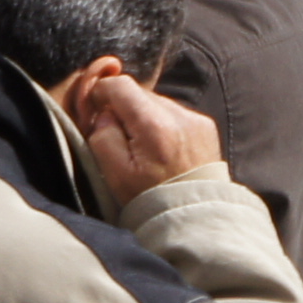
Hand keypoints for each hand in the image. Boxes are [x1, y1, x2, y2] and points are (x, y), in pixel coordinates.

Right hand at [68, 66, 224, 198]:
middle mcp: (179, 115)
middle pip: (139, 93)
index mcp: (153, 125)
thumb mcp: (115, 173)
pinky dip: (163, 125)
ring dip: (144, 117)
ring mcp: (195, 119)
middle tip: (119, 136)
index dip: (102, 93)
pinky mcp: (205, 127)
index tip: (96, 111)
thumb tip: (105, 114)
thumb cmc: (151, 199)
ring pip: (157, 103)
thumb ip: (103, 136)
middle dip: (124, 109)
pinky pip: (175, 114)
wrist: (194, 217)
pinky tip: (163, 149)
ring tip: (143, 148)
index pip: (121, 85)